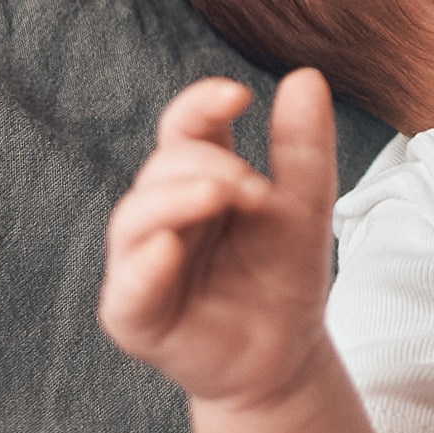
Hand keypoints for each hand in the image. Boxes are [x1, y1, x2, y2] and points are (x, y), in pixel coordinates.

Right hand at [100, 71, 336, 410]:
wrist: (286, 356)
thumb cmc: (283, 275)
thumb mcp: (306, 209)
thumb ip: (302, 149)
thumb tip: (306, 76)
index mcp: (198, 178)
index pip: (186, 126)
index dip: (201, 105)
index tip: (237, 96)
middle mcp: (161, 214)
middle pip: (162, 167)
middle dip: (206, 166)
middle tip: (255, 187)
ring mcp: (141, 263)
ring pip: (134, 217)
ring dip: (174, 200)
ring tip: (218, 195)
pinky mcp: (133, 315)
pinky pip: (126, 287)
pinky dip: (143, 267)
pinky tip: (168, 249)